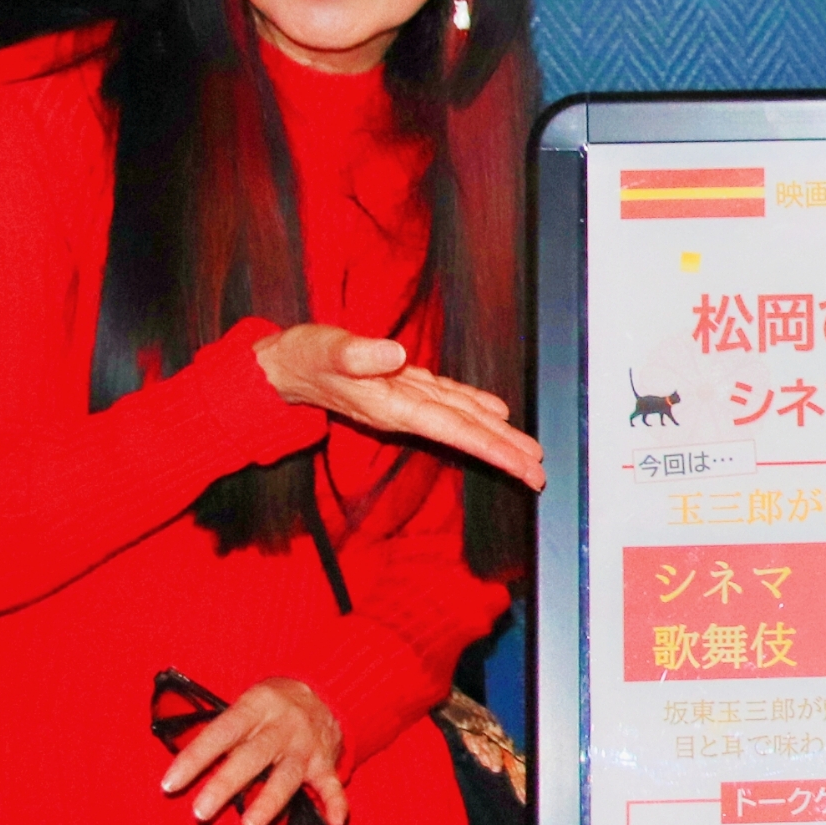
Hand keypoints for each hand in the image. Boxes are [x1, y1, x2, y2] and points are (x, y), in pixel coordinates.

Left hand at [161, 676, 349, 824]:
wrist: (327, 690)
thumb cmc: (272, 704)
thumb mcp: (246, 702)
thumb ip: (223, 731)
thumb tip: (184, 765)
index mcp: (256, 706)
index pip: (220, 732)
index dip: (195, 758)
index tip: (170, 784)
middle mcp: (282, 725)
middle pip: (251, 757)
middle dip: (225, 785)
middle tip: (200, 812)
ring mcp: (305, 745)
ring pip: (286, 775)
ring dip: (269, 801)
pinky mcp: (325, 761)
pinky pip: (331, 784)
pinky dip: (335, 803)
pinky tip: (334, 823)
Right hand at [257, 323, 545, 488]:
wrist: (284, 367)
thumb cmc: (304, 357)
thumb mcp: (327, 351)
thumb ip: (358, 355)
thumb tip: (394, 356)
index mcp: (393, 407)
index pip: (455, 431)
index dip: (493, 448)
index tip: (523, 466)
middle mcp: (406, 410)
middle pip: (466, 433)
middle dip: (505, 453)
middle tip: (541, 473)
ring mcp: (406, 401)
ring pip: (462, 419)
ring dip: (497, 436)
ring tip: (529, 452)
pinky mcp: (404, 386)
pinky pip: (447, 400)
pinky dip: (474, 406)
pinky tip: (497, 413)